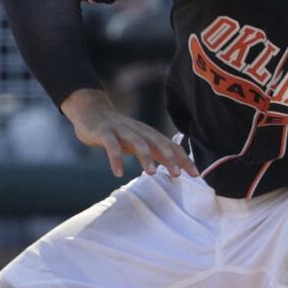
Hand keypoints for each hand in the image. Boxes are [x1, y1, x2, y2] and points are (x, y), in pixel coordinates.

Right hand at [60, 88, 198, 178]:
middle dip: (169, 157)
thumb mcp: (139, 142)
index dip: (184, 159)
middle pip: (158, 143)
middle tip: (178, 174)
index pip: (171, 147)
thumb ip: (155, 153)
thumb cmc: (119, 131)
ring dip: (145, 157)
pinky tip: (118, 173)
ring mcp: (122, 130)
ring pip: (137, 142)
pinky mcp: (104, 132)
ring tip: (151, 173)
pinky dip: (116, 158)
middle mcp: (139, 131)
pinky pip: (111, 146)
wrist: (91, 111)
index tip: (196, 175)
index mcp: (149, 135)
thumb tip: (176, 169)